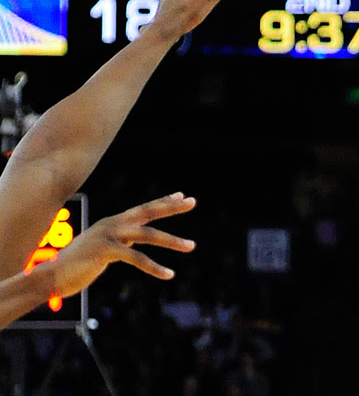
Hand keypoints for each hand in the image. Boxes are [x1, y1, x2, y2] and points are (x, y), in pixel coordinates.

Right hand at [47, 193, 196, 298]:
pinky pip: (136, 258)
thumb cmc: (76, 266)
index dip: (163, 202)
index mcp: (111, 223)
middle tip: (193, 201)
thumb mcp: (102, 249)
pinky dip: (155, 267)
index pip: (142, 209)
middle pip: (147, 212)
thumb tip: (133, 242)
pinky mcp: (105, 251)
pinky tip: (169, 274)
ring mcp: (108, 236)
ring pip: (147, 235)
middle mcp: (111, 224)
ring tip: (192, 245)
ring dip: (172, 240)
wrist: (50, 276)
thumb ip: (119, 243)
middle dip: (171, 207)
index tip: (182, 195)